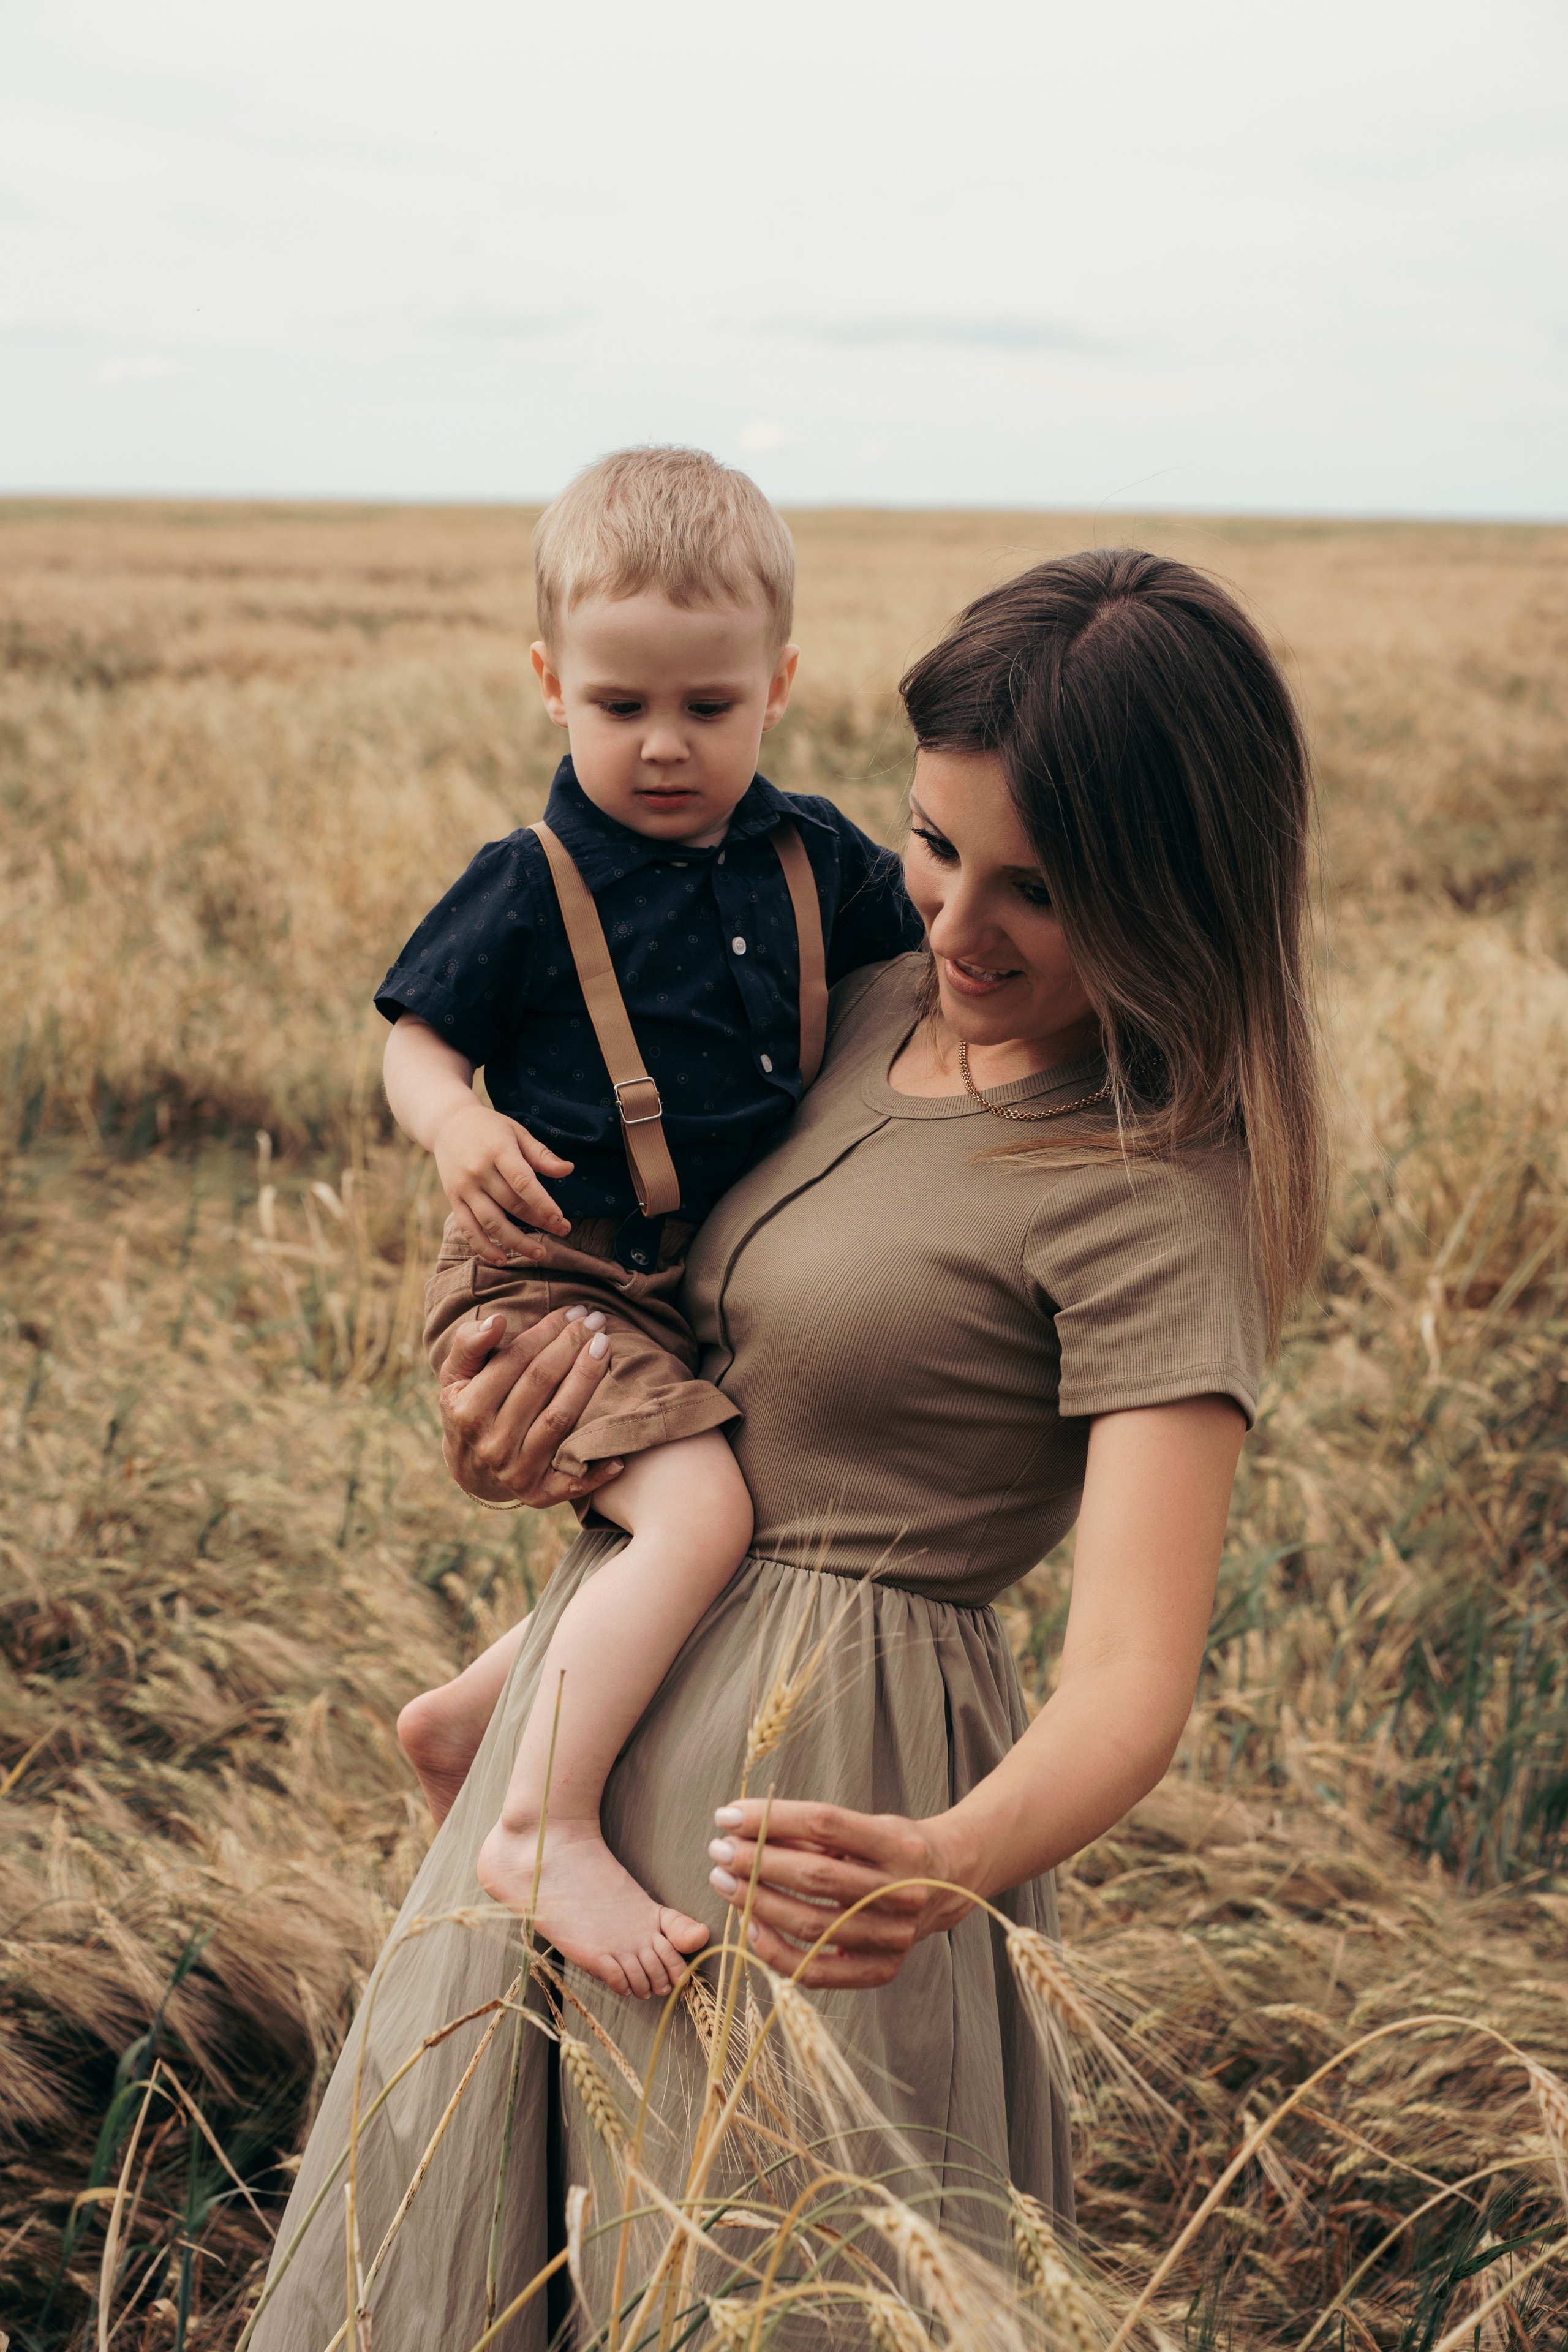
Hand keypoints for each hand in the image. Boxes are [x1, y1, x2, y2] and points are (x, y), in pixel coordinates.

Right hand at [433, 1102, 573, 1263]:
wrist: (447, 1124)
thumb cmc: (490, 1128)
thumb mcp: (517, 1132)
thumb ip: (541, 1154)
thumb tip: (569, 1170)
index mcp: (498, 1151)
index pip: (522, 1182)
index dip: (542, 1203)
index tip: (560, 1220)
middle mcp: (479, 1171)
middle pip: (511, 1204)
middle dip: (539, 1222)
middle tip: (563, 1232)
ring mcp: (464, 1188)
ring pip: (491, 1222)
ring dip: (516, 1242)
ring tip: (539, 1254)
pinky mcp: (453, 1200)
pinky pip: (468, 1229)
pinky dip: (483, 1247)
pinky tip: (502, 1259)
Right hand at [438, 1305, 624, 1508]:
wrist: (470, 1467)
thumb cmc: (469, 1406)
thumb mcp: (456, 1375)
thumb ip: (469, 1344)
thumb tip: (498, 1321)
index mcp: (467, 1411)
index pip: (514, 1361)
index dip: (546, 1332)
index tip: (572, 1311)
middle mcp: (491, 1444)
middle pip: (540, 1384)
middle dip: (571, 1346)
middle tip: (596, 1320)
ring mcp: (515, 1472)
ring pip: (559, 1419)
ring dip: (587, 1380)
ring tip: (605, 1347)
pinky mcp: (537, 1495)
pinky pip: (572, 1483)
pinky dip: (597, 1470)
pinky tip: (621, 1450)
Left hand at [705, 1800, 975, 1989]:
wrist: (949, 1881)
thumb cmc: (894, 1846)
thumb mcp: (866, 1825)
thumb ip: (814, 1831)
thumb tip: (745, 1827)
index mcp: (897, 1843)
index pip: (825, 1824)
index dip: (772, 1818)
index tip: (728, 1814)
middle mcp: (900, 1890)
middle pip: (815, 1875)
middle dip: (756, 1861)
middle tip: (718, 1850)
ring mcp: (894, 1935)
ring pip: (812, 1924)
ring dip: (757, 1902)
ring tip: (723, 1882)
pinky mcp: (883, 1969)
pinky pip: (818, 1970)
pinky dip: (778, 1951)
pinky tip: (750, 1926)